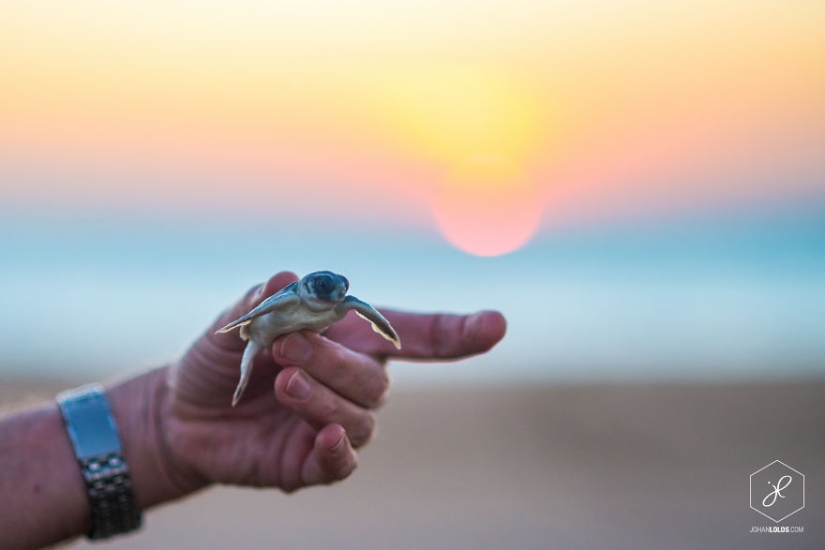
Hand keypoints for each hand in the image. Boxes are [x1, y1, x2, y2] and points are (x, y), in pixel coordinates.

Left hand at [156, 271, 505, 494]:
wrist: (184, 411)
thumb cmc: (222, 355)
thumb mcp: (235, 322)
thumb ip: (264, 301)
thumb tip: (291, 275)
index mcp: (350, 339)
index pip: (417, 336)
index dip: (459, 332)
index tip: (497, 326)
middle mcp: (355, 381)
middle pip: (375, 377)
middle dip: (333, 360)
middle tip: (286, 349)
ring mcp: (338, 423)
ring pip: (361, 416)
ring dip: (323, 397)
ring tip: (282, 380)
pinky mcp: (313, 462)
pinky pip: (343, 461)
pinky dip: (340, 450)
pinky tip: (326, 436)